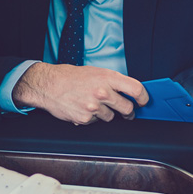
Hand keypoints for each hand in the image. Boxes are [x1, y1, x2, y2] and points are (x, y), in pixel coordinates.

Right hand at [12, 63, 148, 124]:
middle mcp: (102, 92)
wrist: (49, 85)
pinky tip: (83, 108)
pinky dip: (92, 118)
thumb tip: (128, 91)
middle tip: (125, 111)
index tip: (143, 101)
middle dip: (128, 111)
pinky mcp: (85, 118)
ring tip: (93, 104)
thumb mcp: (95, 72)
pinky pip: (96, 122)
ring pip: (111, 117)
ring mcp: (94, 107)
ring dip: (106, 113)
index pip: (136, 89)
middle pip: (127, 108)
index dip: (143, 98)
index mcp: (107, 77)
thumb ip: (112, 81)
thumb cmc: (71, 76)